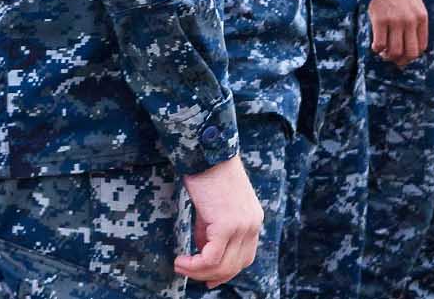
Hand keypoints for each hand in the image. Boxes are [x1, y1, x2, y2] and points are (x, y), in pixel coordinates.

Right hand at [176, 155, 262, 285]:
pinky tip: (180, 260)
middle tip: (186, 270)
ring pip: (222, 266)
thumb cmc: (207, 177)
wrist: (207, 155)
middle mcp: (252, 225)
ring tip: (180, 265)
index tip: (206, 278)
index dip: (225, 273)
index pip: (245, 258)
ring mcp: (243, 226)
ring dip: (197, 272)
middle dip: (209, 275)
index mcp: (253, 220)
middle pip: (234, 267)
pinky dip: (194, 265)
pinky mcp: (228, 224)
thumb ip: (212, 232)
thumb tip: (202, 253)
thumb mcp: (214, 209)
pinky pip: (211, 259)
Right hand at [369, 0, 427, 65]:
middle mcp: (410, 21)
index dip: (412, 55)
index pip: (421, 47)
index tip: (404, 54)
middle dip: (401, 60)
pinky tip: (375, 45)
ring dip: (387, 56)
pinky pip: (379, 44)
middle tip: (393, 57)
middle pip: (410, 53)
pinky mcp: (380, 20)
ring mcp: (395, 21)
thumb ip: (416, 23)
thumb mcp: (416, 5)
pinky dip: (376, 49)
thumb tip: (412, 47)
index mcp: (422, 17)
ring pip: (394, 52)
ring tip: (383, 51)